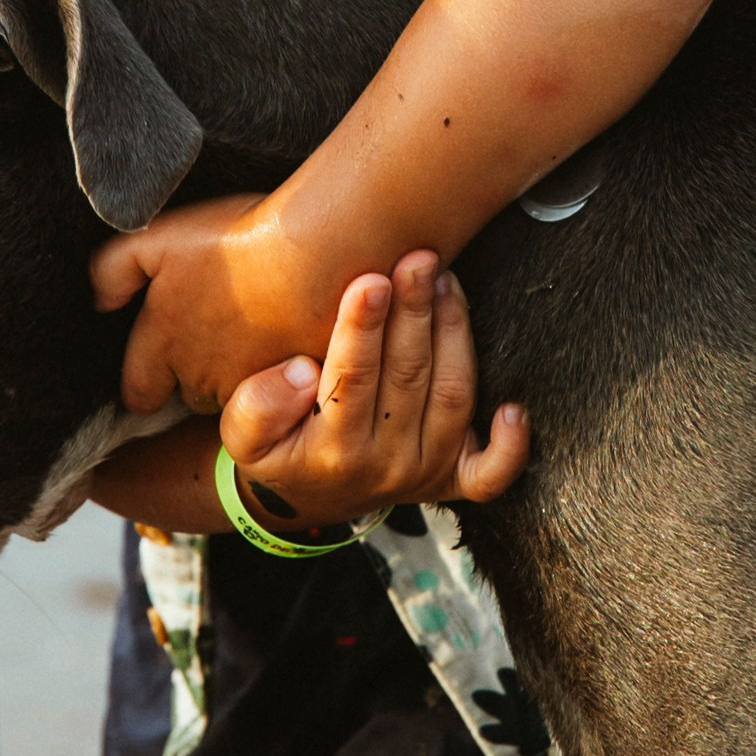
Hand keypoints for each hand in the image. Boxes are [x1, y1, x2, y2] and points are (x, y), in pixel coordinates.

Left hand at [93, 194, 333, 415]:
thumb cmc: (234, 241)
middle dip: (197, 376)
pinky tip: (286, 337)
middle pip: (190, 397)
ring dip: (238, 376)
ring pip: (233, 396)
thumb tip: (100, 302)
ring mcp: (247, 386)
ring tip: (255, 331)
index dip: (146, 383)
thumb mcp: (155, 240)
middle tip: (216, 333)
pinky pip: (277, 392)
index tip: (159, 365)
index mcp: (164, 346)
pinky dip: (278, 373)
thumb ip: (113, 271)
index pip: (140, 394)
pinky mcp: (292, 386)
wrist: (312, 253)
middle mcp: (201, 377)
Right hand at [220, 254, 528, 525]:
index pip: (351, 380)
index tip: (370, 281)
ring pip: (452, 397)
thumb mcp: (241, 433)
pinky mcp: (453, 478)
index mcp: (331, 451)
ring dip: (455, 334)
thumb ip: (259, 404)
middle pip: (409, 377)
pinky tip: (514, 409)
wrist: (306, 495)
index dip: (362, 329)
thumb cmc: (277, 447)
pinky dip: (510, 446)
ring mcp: (426, 472)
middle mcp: (386, 465)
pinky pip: (492, 473)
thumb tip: (302, 372)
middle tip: (418, 259)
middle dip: (414, 312)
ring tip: (446, 280)